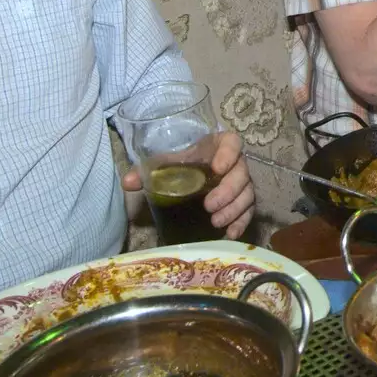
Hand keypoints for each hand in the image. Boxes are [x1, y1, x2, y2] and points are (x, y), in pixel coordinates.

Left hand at [121, 131, 255, 238]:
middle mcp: (234, 163)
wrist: (190, 174)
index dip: (229, 154)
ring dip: (234, 209)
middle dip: (228, 191)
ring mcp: (241, 183)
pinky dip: (242, 222)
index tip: (217, 168)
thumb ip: (146, 171)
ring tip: (215, 222)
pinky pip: (249, 211)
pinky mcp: (242, 201)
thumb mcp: (163, 163)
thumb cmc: (180, 164)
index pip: (232, 142)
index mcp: (217, 146)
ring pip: (248, 193)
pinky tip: (230, 233)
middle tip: (209, 206)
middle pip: (242, 173)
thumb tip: (127, 182)